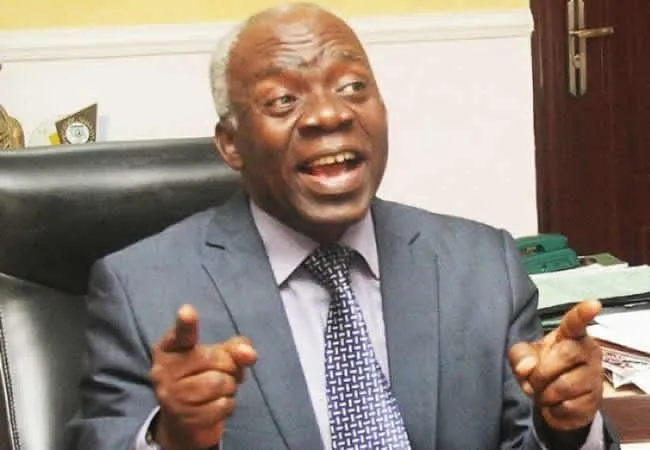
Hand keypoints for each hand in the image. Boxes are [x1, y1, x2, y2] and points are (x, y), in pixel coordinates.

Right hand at [149, 305, 256, 449]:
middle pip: (215, 359)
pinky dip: (228, 405)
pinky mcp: (184, 418)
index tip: (187, 311)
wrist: (185, 420)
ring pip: (220, 383)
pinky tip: (215, 406)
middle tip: (224, 373)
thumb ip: (235, 347)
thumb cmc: (203, 377)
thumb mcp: (219, 356)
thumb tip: (249, 354)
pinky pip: (222, 405)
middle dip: (230, 367)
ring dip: (229, 388)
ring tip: (219, 390)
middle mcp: (163, 371)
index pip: (180, 334)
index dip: (186, 323)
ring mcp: (171, 396)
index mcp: (169, 348)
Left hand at [509, 300, 602, 431]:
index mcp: (570, 336)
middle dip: (542, 371)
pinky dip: (553, 408)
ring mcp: (594, 376)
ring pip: (565, 385)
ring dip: (545, 393)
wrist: (558, 403)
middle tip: (534, 380)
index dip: (583, 314)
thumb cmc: (543, 370)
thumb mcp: (525, 358)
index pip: (576, 323)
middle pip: (566, 354)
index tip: (594, 304)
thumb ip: (519, 355)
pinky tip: (555, 404)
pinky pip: (568, 406)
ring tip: (544, 393)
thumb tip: (526, 368)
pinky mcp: (594, 401)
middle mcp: (587, 352)